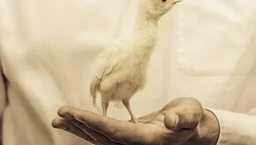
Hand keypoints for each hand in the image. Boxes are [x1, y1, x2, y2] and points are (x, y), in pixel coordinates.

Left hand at [51, 97, 219, 144]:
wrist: (195, 130)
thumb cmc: (192, 119)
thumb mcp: (191, 113)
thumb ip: (182, 117)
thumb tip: (172, 121)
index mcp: (148, 140)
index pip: (117, 133)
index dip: (96, 124)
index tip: (78, 115)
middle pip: (102, 136)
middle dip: (80, 124)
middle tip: (61, 114)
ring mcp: (131, 144)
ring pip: (99, 138)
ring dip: (79, 128)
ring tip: (59, 119)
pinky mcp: (127, 138)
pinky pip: (103, 135)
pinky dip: (87, 129)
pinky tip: (74, 122)